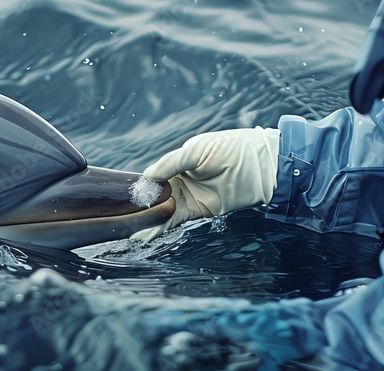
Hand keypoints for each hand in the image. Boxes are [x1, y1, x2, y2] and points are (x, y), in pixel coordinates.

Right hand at [131, 127, 279, 240]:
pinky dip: (161, 226)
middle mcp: (181, 179)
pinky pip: (176, 219)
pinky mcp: (200, 210)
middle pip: (155, 194)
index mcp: (179, 161)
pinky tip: (146, 234)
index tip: (125, 196)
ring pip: (162, 209)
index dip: (141, 185)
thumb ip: (173, 162)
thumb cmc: (234, 149)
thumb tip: (147, 176)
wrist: (263, 167)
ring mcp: (190, 196)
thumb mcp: (200, 150)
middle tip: (120, 219)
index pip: (154, 175)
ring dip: (147, 220)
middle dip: (140, 206)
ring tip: (127, 231)